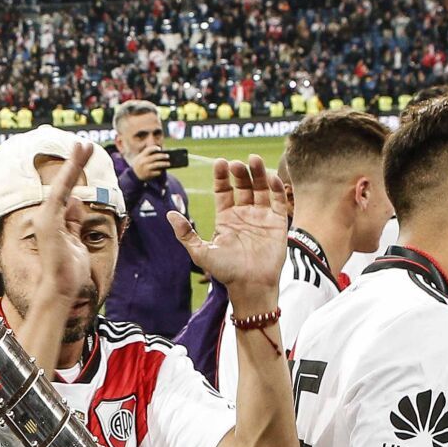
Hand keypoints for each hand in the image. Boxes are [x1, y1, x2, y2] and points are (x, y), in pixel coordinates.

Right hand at [27, 139, 98, 310]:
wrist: (60, 288)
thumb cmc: (68, 271)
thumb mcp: (75, 241)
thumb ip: (72, 222)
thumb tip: (74, 202)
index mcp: (53, 221)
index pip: (65, 193)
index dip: (73, 175)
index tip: (81, 158)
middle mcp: (47, 216)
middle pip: (63, 184)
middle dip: (73, 163)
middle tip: (84, 145)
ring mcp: (46, 217)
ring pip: (62, 183)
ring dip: (74, 163)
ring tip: (85, 145)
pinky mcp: (49, 219)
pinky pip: (62, 191)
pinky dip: (70, 174)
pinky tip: (78, 158)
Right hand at [130, 145, 170, 181]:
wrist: (133, 175)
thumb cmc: (139, 164)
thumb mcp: (140, 157)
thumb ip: (147, 154)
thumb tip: (161, 153)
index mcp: (142, 156)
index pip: (148, 150)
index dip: (154, 148)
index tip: (160, 149)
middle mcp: (143, 161)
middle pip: (155, 157)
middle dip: (162, 156)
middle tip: (168, 156)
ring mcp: (146, 168)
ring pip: (157, 165)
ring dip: (164, 164)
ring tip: (169, 163)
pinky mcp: (148, 174)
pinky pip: (156, 172)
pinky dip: (160, 171)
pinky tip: (163, 170)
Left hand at [168, 156, 290, 310]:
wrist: (250, 286)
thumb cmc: (226, 272)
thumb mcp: (201, 252)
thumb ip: (186, 233)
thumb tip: (169, 214)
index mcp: (226, 218)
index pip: (223, 190)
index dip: (221, 177)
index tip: (220, 163)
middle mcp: (244, 214)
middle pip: (242, 186)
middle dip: (240, 173)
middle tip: (236, 163)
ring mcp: (261, 217)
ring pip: (261, 189)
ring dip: (258, 174)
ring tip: (253, 160)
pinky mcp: (278, 223)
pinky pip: (278, 201)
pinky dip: (276, 188)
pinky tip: (270, 177)